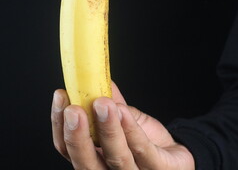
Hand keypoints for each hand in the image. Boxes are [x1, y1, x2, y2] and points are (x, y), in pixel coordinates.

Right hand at [51, 82, 194, 168]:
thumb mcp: (124, 119)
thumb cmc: (145, 142)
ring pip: (116, 158)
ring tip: (103, 104)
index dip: (60, 125)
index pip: (68, 149)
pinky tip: (123, 112)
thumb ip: (109, 104)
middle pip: (86, 164)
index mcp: (94, 160)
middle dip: (77, 136)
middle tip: (74, 109)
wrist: (177, 156)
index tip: (61, 96)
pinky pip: (144, 152)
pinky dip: (131, 131)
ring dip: (107, 130)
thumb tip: (95, 77)